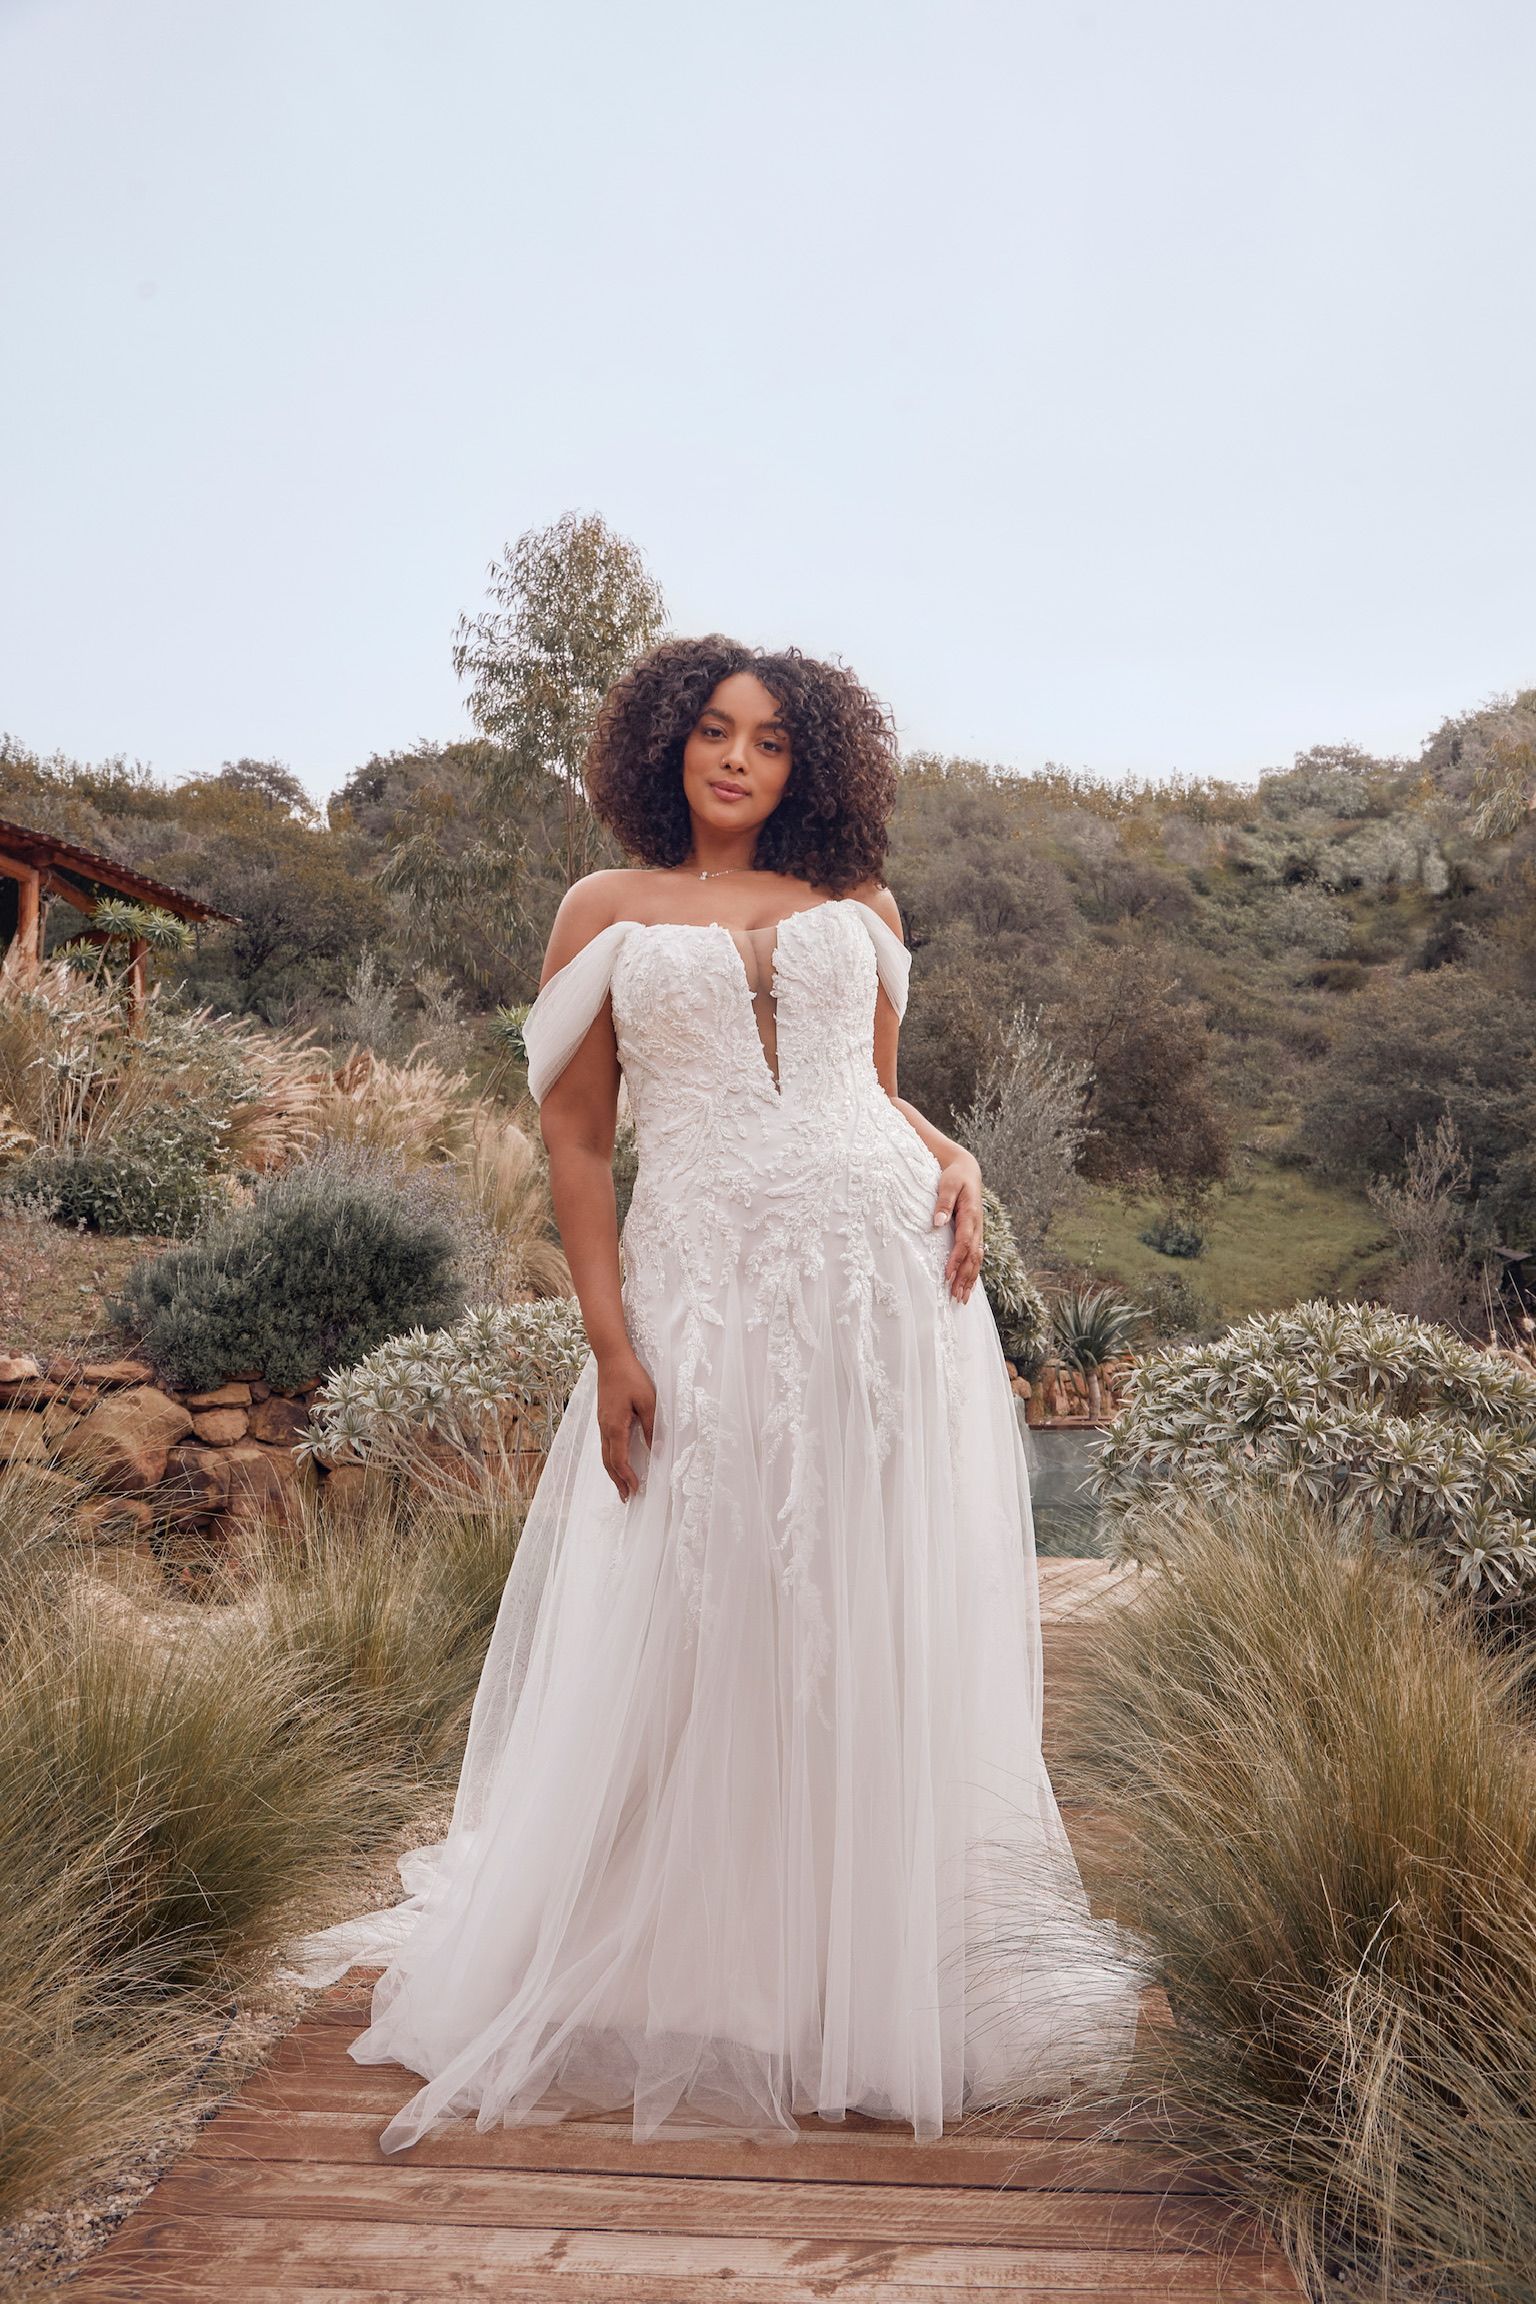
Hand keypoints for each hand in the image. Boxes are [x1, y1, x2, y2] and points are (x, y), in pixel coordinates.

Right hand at [596, 1347, 656, 1502]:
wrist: (612, 1357)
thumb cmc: (631, 1376)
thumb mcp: (648, 1401)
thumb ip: (652, 1427)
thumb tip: (656, 1450)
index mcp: (615, 1426)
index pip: (619, 1460)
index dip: (627, 1477)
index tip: (636, 1490)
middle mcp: (605, 1427)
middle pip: (608, 1462)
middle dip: (617, 1481)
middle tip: (625, 1498)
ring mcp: (602, 1422)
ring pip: (604, 1454)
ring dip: (612, 1471)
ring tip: (620, 1485)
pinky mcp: (603, 1416)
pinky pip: (605, 1444)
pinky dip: (611, 1458)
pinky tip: (617, 1460)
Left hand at [932, 1153, 983, 1302]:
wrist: (968, 1170)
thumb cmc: (955, 1176)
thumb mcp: (948, 1184)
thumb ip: (943, 1203)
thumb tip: (937, 1222)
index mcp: (971, 1215)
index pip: (964, 1243)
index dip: (956, 1260)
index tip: (947, 1276)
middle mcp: (977, 1226)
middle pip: (973, 1257)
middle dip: (965, 1278)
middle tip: (956, 1297)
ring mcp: (978, 1231)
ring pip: (977, 1259)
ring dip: (970, 1279)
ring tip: (963, 1298)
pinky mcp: (975, 1233)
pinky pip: (976, 1256)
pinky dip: (973, 1272)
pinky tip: (969, 1286)